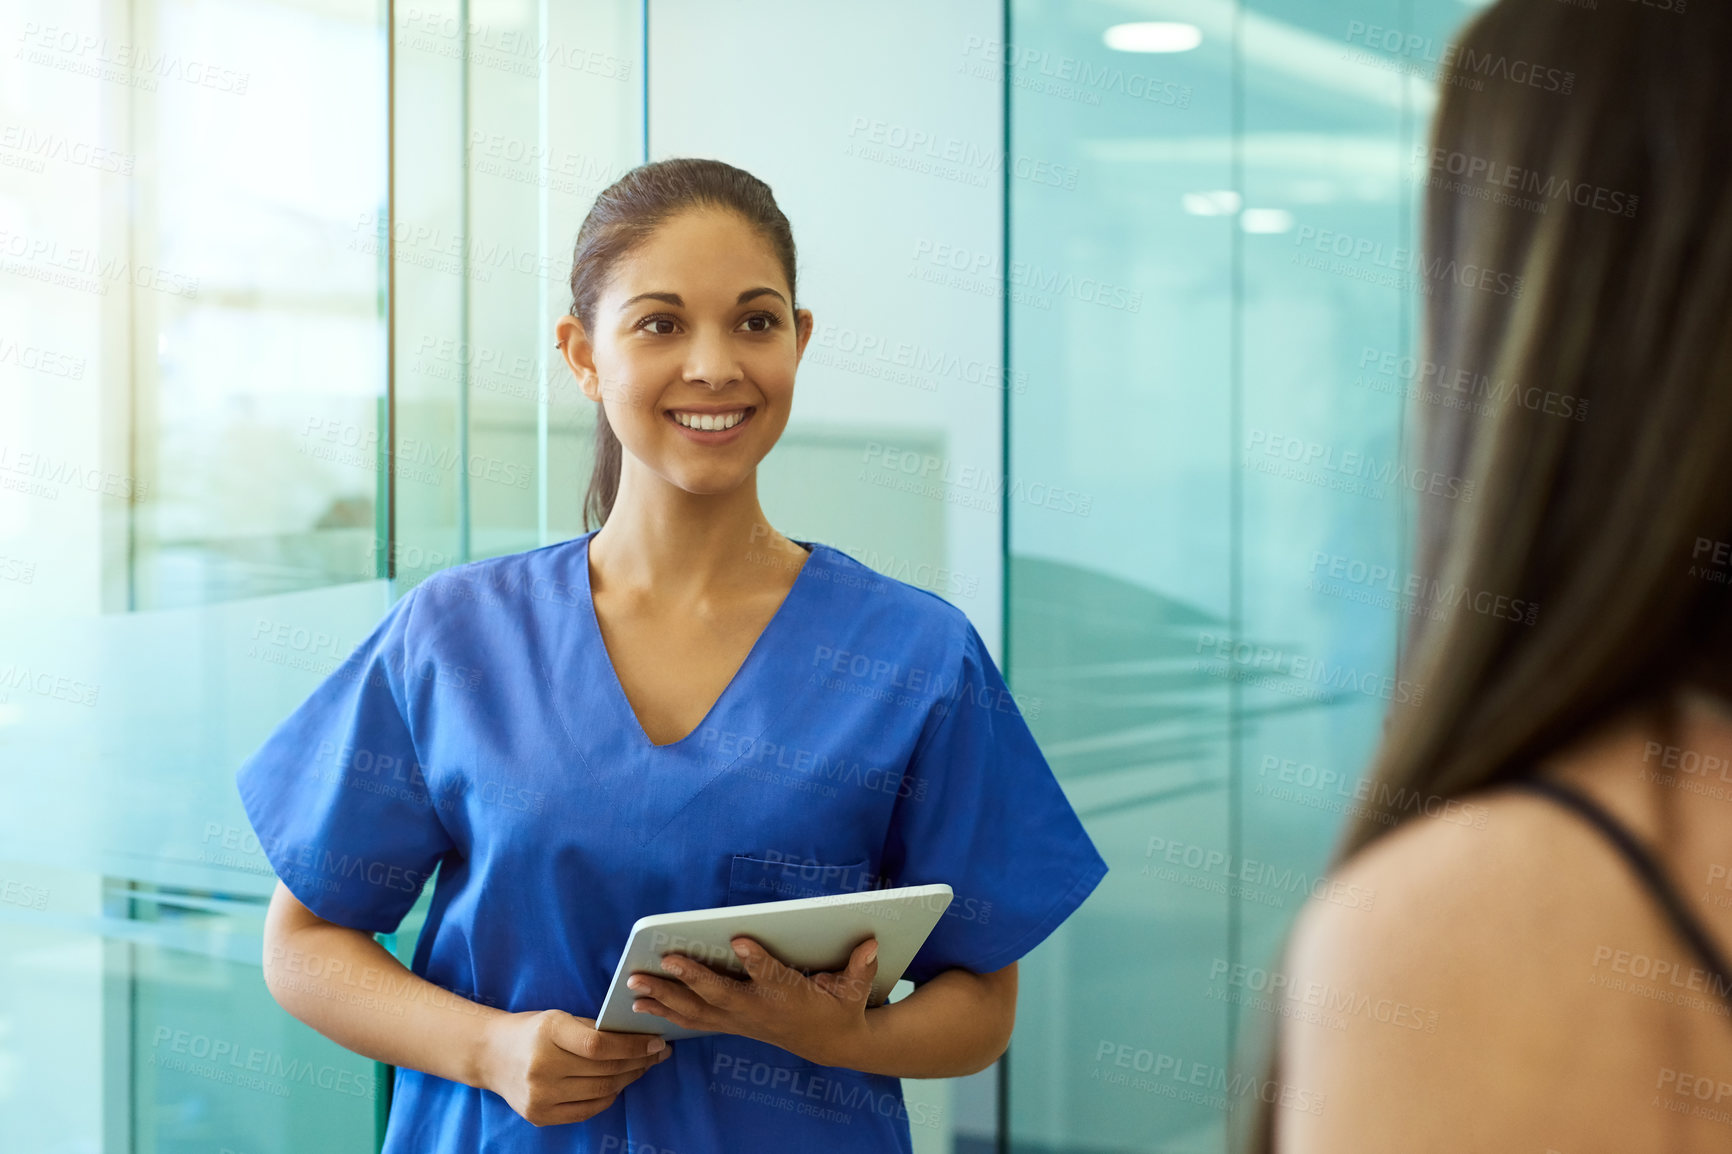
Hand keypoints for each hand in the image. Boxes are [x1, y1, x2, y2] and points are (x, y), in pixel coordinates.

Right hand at [477, 1008, 671, 1125]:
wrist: (491, 1056)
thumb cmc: (532, 1031)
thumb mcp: (559, 1019)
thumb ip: (594, 1029)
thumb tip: (640, 1037)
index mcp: (548, 1033)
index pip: (600, 1045)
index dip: (634, 1046)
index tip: (657, 1042)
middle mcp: (542, 1066)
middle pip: (604, 1070)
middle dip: (638, 1062)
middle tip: (657, 1054)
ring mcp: (539, 1095)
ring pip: (600, 1092)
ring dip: (628, 1079)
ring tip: (642, 1067)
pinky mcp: (540, 1115)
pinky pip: (587, 1110)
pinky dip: (608, 1097)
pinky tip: (619, 1084)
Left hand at [626, 937, 879, 1066]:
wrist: (832, 1044)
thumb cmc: (841, 1008)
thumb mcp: (857, 989)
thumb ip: (860, 967)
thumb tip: (871, 942)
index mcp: (789, 995)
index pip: (771, 976)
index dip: (757, 960)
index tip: (740, 939)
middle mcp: (760, 1010)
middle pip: (721, 995)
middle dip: (692, 979)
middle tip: (666, 961)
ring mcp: (742, 1020)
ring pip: (699, 1010)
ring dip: (666, 998)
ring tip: (635, 986)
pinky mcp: (733, 1024)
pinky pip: (695, 1020)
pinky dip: (668, 1012)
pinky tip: (644, 1004)